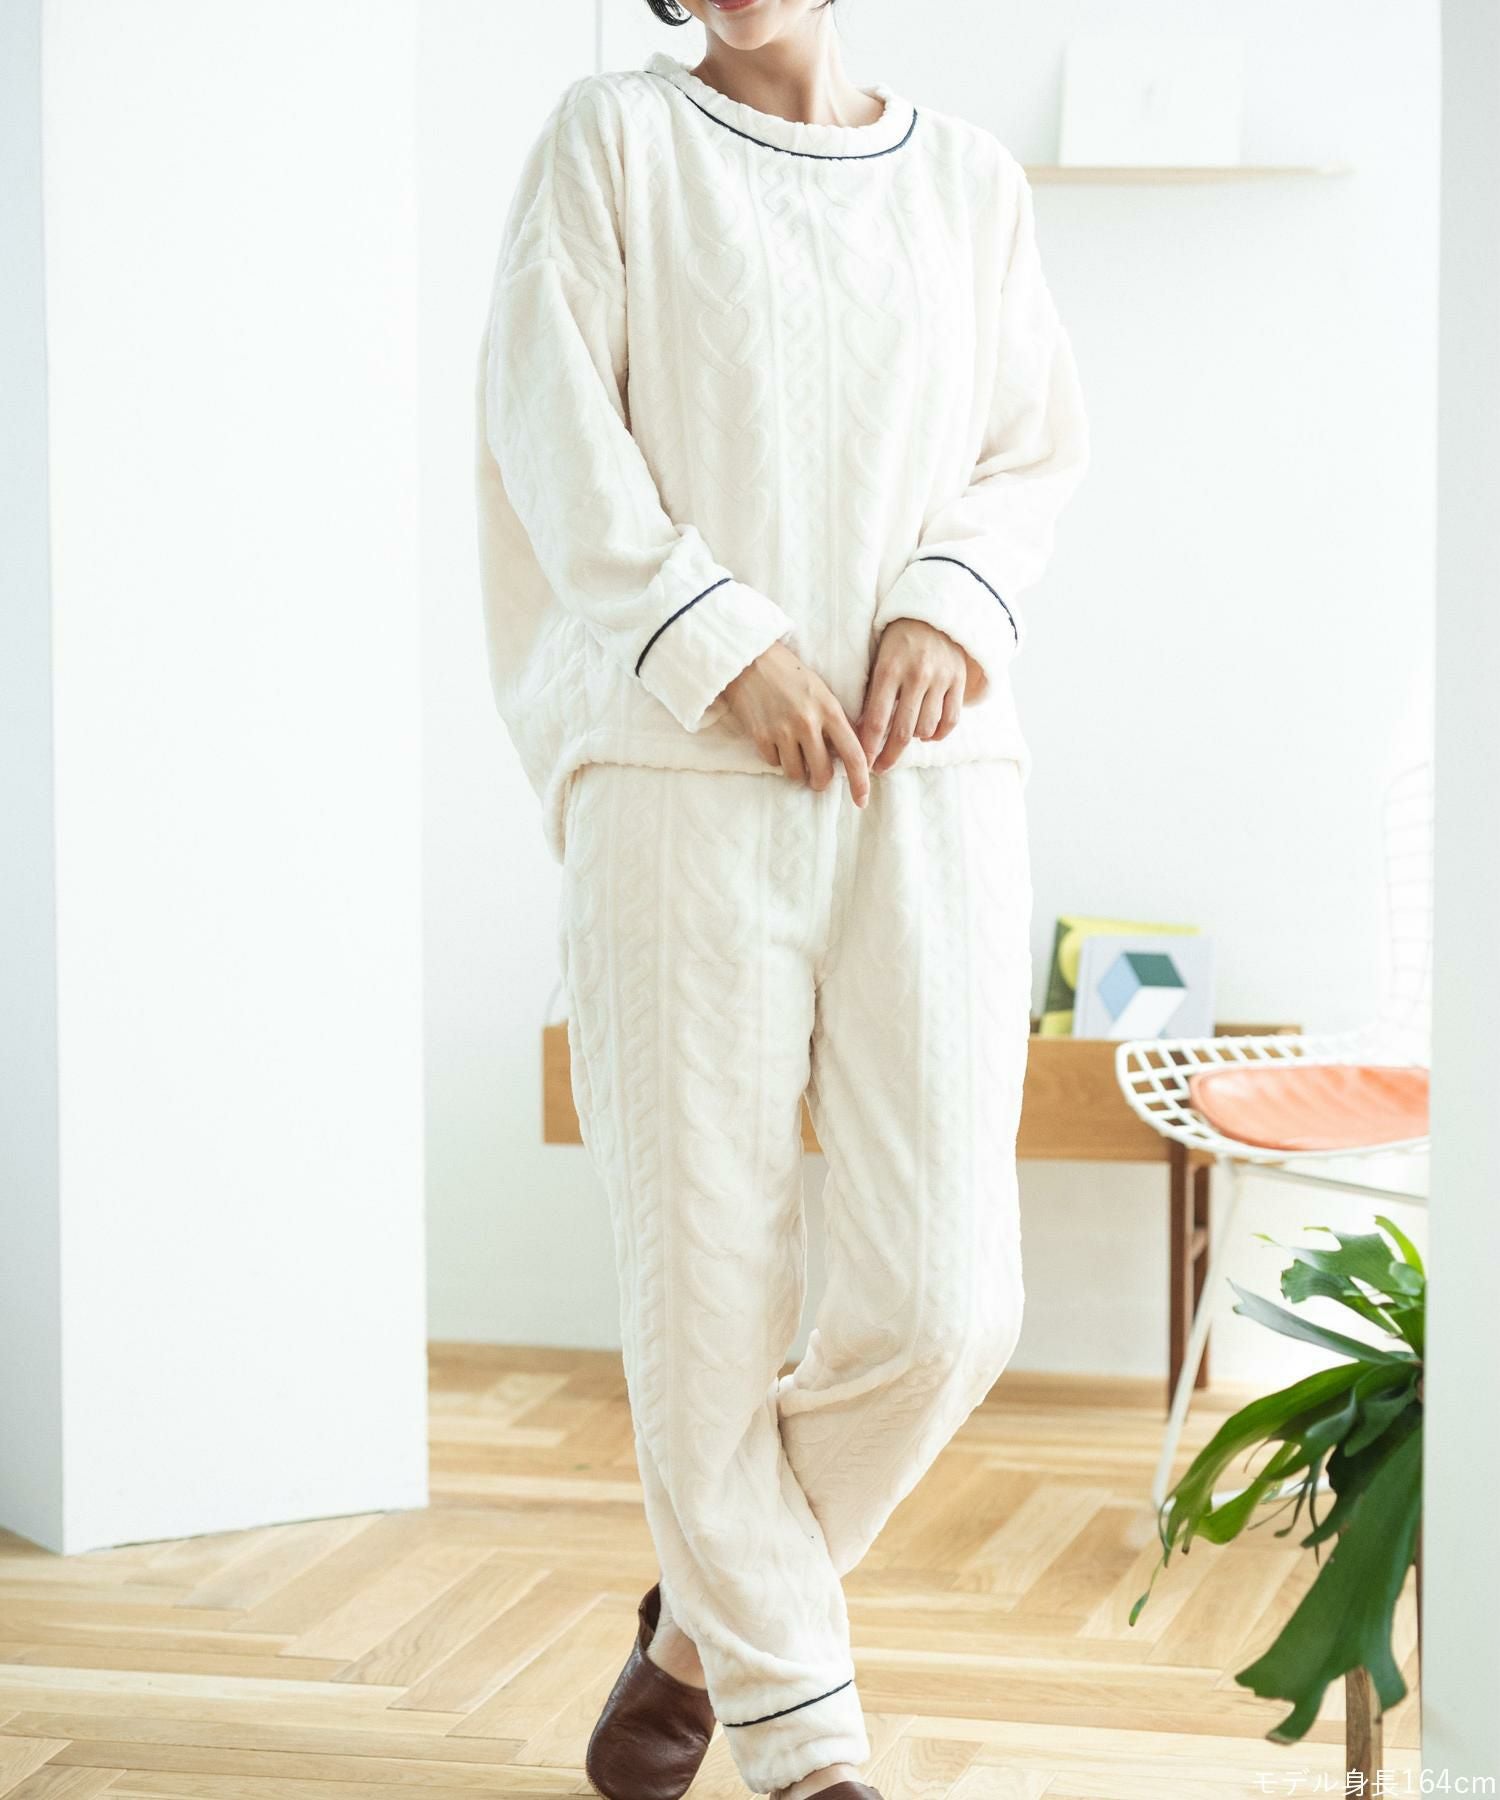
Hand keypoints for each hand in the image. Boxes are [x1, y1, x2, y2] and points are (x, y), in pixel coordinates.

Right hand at [721, 642, 870, 806]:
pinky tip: (775, 739)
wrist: (749, 659)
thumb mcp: (821, 692)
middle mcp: (808, 723)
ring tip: (793, 752)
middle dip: (820, 781)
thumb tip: (847, 756)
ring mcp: (782, 731)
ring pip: (796, 774)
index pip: (853, 754)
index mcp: (829, 710)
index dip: (860, 782)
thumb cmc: (790, 675)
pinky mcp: (760, 736)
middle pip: (822, 774)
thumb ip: (835, 722)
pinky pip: (773, 764)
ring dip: (797, 770)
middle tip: (817, 776)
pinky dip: (776, 758)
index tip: (862, 800)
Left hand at [856, 618, 978, 773]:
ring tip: (904, 738)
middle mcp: (916, 675)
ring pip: (926, 728)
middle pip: (901, 731)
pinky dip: (938, 734)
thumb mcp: (878, 659)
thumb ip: (874, 693)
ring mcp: (940, 678)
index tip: (863, 764)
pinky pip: (950, 720)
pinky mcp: (959, 680)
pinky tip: (927, 734)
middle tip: (880, 768)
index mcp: (889, 669)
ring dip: (913, 740)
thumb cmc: (898, 640)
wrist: (932, 613)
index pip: (875, 720)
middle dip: (888, 756)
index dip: (868, 748)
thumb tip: (861, 734)